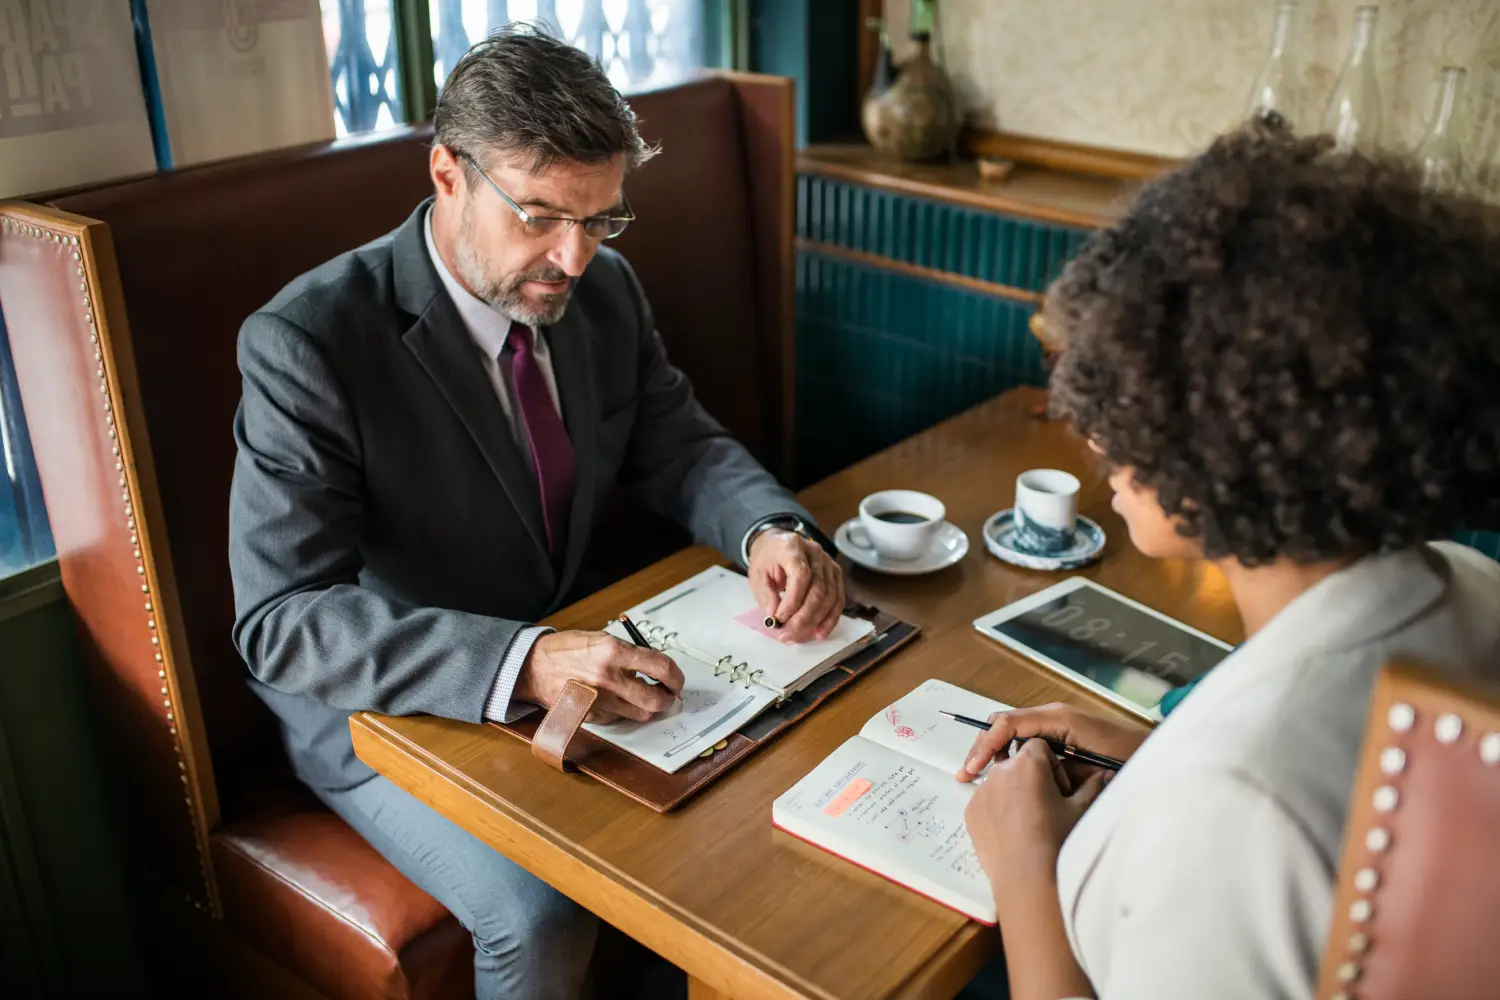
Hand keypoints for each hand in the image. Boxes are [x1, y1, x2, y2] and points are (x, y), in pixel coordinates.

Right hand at [513, 630, 683, 723]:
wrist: (534, 666)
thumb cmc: (568, 649)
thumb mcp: (602, 639)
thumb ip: (629, 654)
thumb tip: (656, 668)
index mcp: (614, 651)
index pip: (661, 667)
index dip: (676, 676)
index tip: (677, 680)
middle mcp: (608, 677)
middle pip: (655, 700)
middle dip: (668, 699)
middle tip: (668, 694)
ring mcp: (599, 700)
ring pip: (640, 714)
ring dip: (648, 707)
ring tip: (643, 695)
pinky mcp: (591, 715)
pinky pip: (619, 718)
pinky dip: (624, 711)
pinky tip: (617, 699)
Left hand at [747, 528, 844, 642]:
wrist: (776, 545)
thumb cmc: (767, 559)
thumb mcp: (757, 575)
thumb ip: (766, 596)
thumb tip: (775, 619)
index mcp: (792, 547)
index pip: (800, 576)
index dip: (792, 601)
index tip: (780, 619)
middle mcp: (815, 552)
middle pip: (818, 589)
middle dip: (803, 618)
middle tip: (788, 635)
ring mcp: (828, 562)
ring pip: (830, 597)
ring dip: (816, 621)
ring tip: (800, 636)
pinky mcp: (835, 573)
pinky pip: (838, 599)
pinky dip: (830, 618)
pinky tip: (820, 632)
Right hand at [957, 702, 1149, 781]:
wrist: (1158, 755)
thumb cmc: (1132, 759)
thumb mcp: (1091, 768)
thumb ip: (1057, 767)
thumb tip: (1023, 770)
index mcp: (1058, 718)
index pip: (1008, 723)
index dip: (986, 745)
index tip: (972, 768)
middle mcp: (1054, 715)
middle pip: (1004, 724)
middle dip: (983, 747)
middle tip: (966, 774)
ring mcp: (1057, 723)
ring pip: (1013, 732)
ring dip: (995, 753)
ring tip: (979, 776)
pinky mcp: (1061, 735)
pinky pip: (1027, 740)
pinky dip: (1011, 756)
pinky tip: (1006, 775)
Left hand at [964, 738, 1110, 899]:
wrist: (1027, 879)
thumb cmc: (1057, 841)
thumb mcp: (1081, 810)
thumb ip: (1093, 785)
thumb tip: (1106, 773)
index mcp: (1028, 763)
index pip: (1039, 746)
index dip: (1052, 766)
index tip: (1060, 789)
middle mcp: (999, 771)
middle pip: (1017, 763)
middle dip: (1032, 778)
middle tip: (1046, 807)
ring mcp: (981, 792)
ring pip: (1000, 783)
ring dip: (1013, 793)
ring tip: (1029, 823)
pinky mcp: (970, 812)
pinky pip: (986, 802)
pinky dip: (998, 810)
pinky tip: (1013, 833)